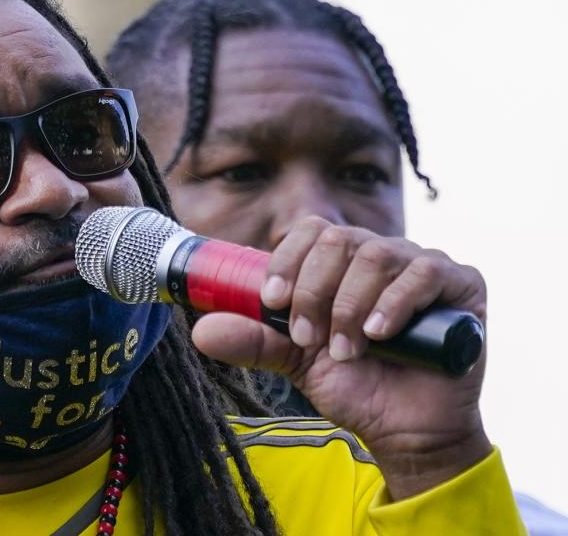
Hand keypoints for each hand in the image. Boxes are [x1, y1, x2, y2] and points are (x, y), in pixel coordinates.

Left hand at [191, 216, 491, 498]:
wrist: (404, 431)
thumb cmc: (353, 385)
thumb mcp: (294, 360)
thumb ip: (255, 340)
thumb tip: (200, 331)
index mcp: (341, 262)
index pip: (310, 230)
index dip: (288, 259)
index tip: (272, 300)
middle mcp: (380, 255)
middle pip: (338, 239)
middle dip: (314, 289)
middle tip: (307, 337)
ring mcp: (422, 266)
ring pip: (376, 254)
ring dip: (350, 305)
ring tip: (345, 350)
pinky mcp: (462, 287)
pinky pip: (426, 271)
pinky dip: (395, 301)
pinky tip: (380, 334)